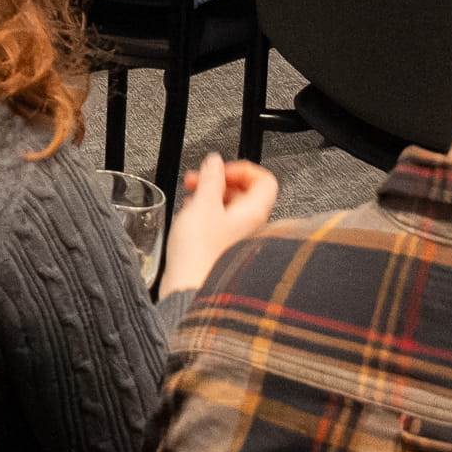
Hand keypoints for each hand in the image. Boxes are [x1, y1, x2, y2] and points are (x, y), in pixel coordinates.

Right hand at [158, 154, 282, 296]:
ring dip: (208, 197)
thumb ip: (211, 178)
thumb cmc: (199, 254)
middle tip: (198, 180)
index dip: (242, 169)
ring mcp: (237, 238)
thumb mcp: (202, 204)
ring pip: (228, 207)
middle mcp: (251, 225)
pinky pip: (218, 224)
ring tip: (190, 199)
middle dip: (218, 181)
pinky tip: (188, 219)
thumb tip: (215, 162)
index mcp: (254, 211)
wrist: (187, 289)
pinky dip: (204, 216)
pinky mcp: (222, 249)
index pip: (264, 179)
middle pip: (244, 192)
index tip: (221, 170)